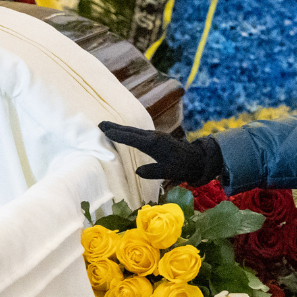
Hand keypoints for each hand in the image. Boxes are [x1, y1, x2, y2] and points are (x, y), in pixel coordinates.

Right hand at [99, 122, 225, 183]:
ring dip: (120, 128)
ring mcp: (155, 136)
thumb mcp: (171, 172)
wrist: (198, 159)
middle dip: (115, 127)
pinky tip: (122, 133)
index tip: (105, 131)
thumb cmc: (184, 167)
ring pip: (134, 131)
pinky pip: (138, 133)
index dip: (119, 135)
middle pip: (131, 131)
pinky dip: (128, 132)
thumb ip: (155, 171)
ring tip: (105, 126)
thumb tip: (138, 171)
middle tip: (98, 124)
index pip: (133, 139)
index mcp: (155, 144)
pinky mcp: (156, 138)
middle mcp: (153, 137)